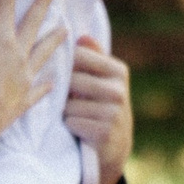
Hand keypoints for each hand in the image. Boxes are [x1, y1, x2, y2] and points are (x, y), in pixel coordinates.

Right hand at [0, 0, 64, 183]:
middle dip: (43, 5)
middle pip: (33, 26)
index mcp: (3, 43)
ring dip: (54, 40)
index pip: (7, 7)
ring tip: (65, 30)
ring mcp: (24, 80)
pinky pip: (38, 90)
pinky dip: (44, 85)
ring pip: (44, 54)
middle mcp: (19, 58)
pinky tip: (51, 82)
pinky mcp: (23, 100)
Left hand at [64, 40, 133, 183]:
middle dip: (65, 93)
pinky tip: (80, 131)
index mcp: (118, 71)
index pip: (79, 55)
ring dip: (66, 113)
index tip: (67, 77)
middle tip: (71, 103)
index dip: (66, 66)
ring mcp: (114, 112)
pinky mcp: (105, 132)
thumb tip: (81, 36)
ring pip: (69, 104)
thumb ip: (92, 57)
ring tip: (77, 118)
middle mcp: (119, 90)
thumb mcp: (101, 80)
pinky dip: (70, 127)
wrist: (114, 147)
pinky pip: (72, 121)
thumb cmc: (100, 107)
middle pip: (71, 80)